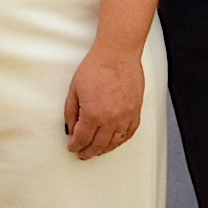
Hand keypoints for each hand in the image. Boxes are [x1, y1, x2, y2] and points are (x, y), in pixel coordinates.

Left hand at [64, 45, 143, 159]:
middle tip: (82, 154)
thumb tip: (71, 129)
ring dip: (104, 150)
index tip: (72, 147)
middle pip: (98, 145)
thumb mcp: (74, 89)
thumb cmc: (96, 67)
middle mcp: (111, 119)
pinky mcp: (136, 111)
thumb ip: (71, 112)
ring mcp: (125, 116)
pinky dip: (121, 141)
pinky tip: (114, 141)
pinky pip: (129, 133)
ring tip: (97, 150)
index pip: (82, 139)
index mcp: (93, 114)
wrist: (118, 53)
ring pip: (115, 143)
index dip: (75, 145)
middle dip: (88, 152)